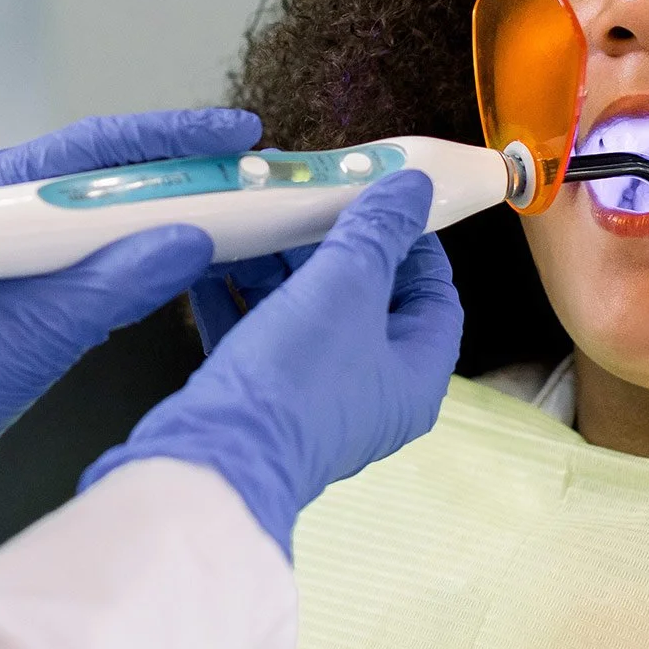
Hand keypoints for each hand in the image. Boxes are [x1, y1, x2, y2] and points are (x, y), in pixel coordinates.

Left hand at [0, 108, 262, 518]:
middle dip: (178, 177)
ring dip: (162, 221)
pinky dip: (136, 266)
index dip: (170, 139)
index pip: (92, 150)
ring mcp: (6, 260)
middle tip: (245, 178)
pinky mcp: (16, 303)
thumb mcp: (32, 332)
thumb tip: (186, 241)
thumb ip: (113, 283)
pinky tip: (176, 273)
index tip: (230, 134)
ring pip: (101, 226)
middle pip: (103, 181)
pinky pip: (90, 268)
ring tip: (229, 219)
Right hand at [81, 169, 463, 557]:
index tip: (382, 200)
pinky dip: (242, 295)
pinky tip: (215, 258)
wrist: (216, 460)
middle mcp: (372, 392)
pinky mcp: (263, 399)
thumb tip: (412, 188)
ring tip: (254, 218)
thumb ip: (379, 229)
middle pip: (366, 299)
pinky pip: (259, 333)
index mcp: (415, 374)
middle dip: (331, 243)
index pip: (434, 294)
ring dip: (280, 264)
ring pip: (306, 312)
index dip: (414, 241)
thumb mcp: (347, 286)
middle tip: (308, 198)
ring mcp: (314, 397)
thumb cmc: (298, 380)